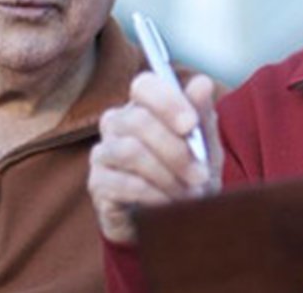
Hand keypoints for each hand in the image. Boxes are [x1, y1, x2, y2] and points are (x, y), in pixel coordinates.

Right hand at [88, 72, 221, 244]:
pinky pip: (123, 184)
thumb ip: (202, 113)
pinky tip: (168, 204)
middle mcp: (116, 123)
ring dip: (166, 175)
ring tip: (188, 194)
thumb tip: (202, 83)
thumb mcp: (205, 145)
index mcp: (143, 105)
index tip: (191, 124)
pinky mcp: (97, 184)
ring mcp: (103, 153)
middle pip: (138, 121)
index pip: (144, 85)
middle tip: (201, 175)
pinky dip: (153, 195)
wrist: (177, 219)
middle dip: (175, 150)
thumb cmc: (190, 173)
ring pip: (129, 151)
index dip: (167, 101)